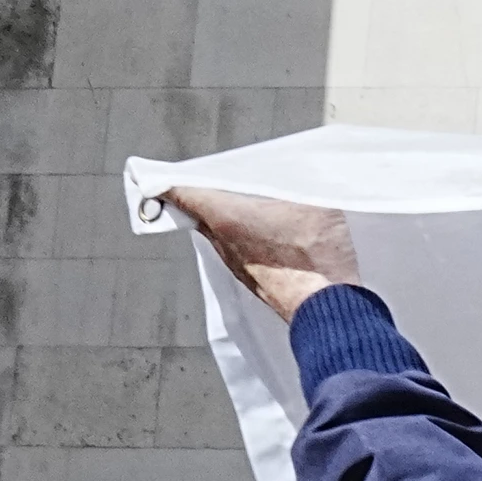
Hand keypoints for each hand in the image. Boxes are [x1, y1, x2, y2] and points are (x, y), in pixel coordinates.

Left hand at [163, 185, 358, 319]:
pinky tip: (267, 234)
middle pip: (201, 213)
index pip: (183, 194)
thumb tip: (294, 179)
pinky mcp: (250, 279)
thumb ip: (294, 186)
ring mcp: (235, 263)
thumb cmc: (314, 254)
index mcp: (227, 216)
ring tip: (246, 205)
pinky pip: (237, 250)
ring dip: (227, 219)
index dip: (168, 183)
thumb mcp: (314, 203)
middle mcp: (222, 241)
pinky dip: (243, 238)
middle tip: (210, 184)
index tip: (155, 178)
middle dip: (204, 198)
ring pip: (219, 233)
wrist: (325, 302)